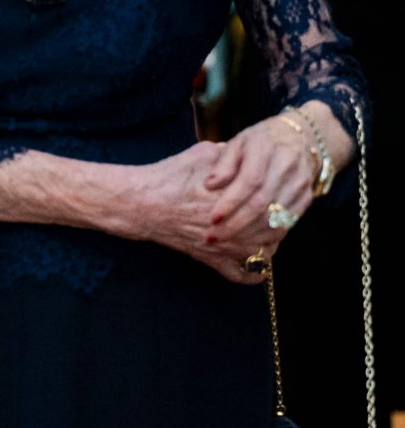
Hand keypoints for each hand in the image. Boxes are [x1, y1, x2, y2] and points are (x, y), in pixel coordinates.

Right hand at [120, 140, 297, 284]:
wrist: (142, 201)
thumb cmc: (169, 176)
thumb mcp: (202, 155)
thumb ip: (230, 154)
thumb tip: (248, 151)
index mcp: (232, 197)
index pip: (270, 202)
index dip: (282, 199)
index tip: (284, 192)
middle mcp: (231, 224)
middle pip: (270, 229)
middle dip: (281, 223)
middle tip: (286, 214)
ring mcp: (220, 245)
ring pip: (259, 252)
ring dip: (271, 246)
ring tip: (276, 236)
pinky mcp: (208, 258)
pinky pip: (236, 274)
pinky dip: (251, 276)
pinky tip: (260, 272)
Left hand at [202, 116, 315, 263]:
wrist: (298, 139)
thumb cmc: (259, 142)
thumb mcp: (238, 142)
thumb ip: (223, 164)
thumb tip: (209, 185)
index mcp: (266, 148)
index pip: (249, 181)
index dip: (230, 202)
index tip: (212, 218)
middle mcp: (287, 166)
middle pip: (261, 204)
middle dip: (235, 225)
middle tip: (212, 237)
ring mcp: (300, 184)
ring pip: (274, 218)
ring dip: (248, 235)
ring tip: (225, 243)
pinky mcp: (306, 198)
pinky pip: (286, 224)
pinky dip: (265, 236)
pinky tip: (247, 242)